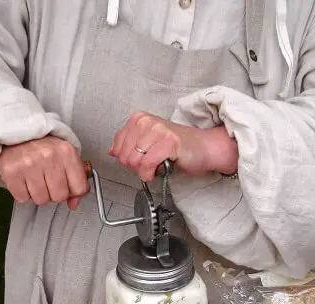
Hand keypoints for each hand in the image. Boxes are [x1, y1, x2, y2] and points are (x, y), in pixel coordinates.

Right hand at [0, 136, 88, 209]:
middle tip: (47, 181)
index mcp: (66, 152)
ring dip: (37, 194)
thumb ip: (75, 180)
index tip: (66, 186)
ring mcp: (29, 164)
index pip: (80, 188)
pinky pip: (23, 198)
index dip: (73, 192)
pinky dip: (23, 193)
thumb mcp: (64, 157)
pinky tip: (23, 180)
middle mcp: (49, 156)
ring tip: (34, 179)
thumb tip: (73, 203)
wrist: (16, 133)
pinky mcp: (12, 171)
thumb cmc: (42, 147)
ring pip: (41, 199)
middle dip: (54, 193)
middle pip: (60, 197)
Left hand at [109, 111, 237, 181]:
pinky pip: (147, 165)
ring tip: (157, 165)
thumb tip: (112, 151)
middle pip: (124, 157)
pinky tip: (159, 170)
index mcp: (138, 119)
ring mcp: (158, 130)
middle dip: (136, 167)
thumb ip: (128, 145)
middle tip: (151, 163)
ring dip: (145, 171)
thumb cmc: (177, 147)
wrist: (203, 148)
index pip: (116, 148)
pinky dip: (150, 174)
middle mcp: (146, 121)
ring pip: (134, 162)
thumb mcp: (147, 142)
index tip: (142, 158)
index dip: (128, 160)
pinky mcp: (168, 142)